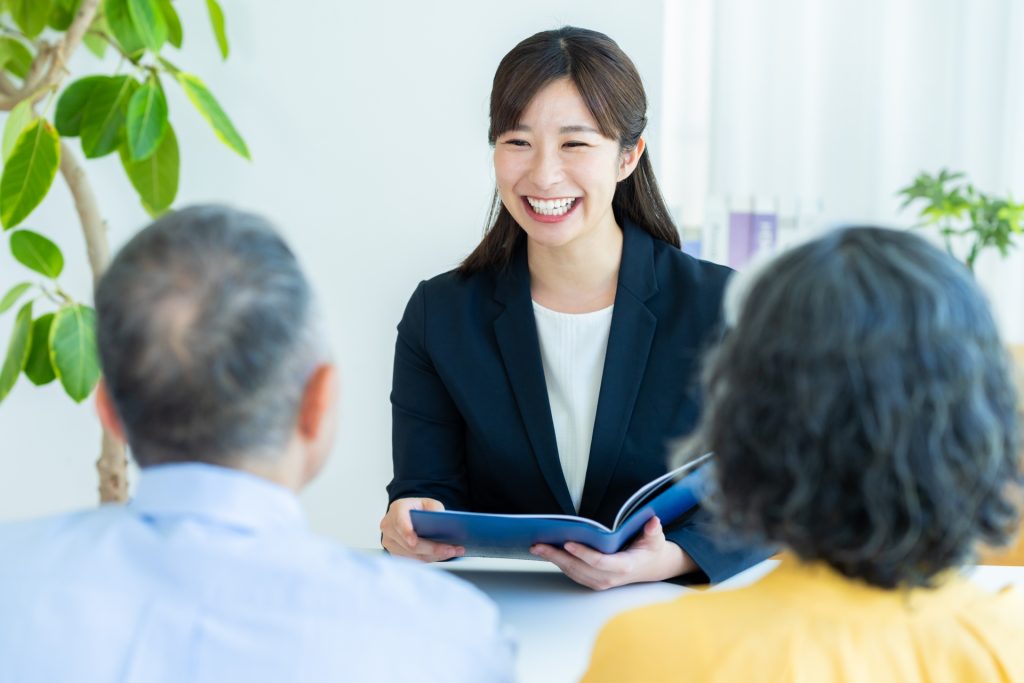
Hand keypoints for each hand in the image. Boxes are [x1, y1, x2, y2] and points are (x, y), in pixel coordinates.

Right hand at [379, 497, 464, 561]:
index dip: (406, 533)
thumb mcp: (428, 503)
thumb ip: (434, 508)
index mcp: (397, 510)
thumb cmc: (417, 509)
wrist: (407, 516)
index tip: (414, 542)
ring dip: (435, 556)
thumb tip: (443, 520)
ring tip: (453, 552)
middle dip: (432, 548)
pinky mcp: (395, 553)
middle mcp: (389, 527)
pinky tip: (443, 555)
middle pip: (409, 544)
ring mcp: (390, 542)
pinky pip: (414, 560)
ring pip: (413, 555)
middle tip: (451, 549)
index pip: (399, 522)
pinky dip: (430, 558)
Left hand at [530, 516, 694, 589]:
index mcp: (624, 566)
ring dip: (554, 560)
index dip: (583, 554)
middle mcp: (610, 577)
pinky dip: (559, 563)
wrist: (650, 567)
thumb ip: (654, 531)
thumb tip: (653, 522)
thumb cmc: (650, 550)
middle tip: (540, 545)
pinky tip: (547, 552)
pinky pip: (573, 573)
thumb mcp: (656, 540)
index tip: (568, 542)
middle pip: (579, 568)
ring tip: (537, 547)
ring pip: (573, 572)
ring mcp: (601, 582)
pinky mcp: (593, 581)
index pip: (600, 562)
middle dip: (558, 556)